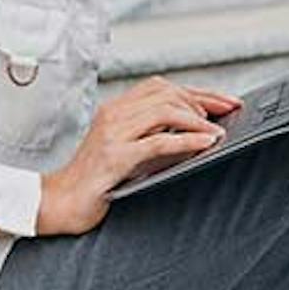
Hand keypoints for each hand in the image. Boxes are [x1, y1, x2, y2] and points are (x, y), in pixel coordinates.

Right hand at [38, 77, 242, 235]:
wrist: (61, 202)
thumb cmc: (95, 181)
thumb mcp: (130, 152)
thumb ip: (156, 138)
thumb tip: (199, 134)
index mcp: (115, 109)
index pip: (162, 87)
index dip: (197, 91)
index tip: (224, 101)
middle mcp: (113, 115)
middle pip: (167, 93)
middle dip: (203, 100)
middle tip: (228, 113)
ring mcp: (112, 134)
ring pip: (164, 110)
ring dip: (197, 119)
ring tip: (218, 130)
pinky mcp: (115, 156)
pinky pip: (158, 142)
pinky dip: (187, 139)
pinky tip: (205, 142)